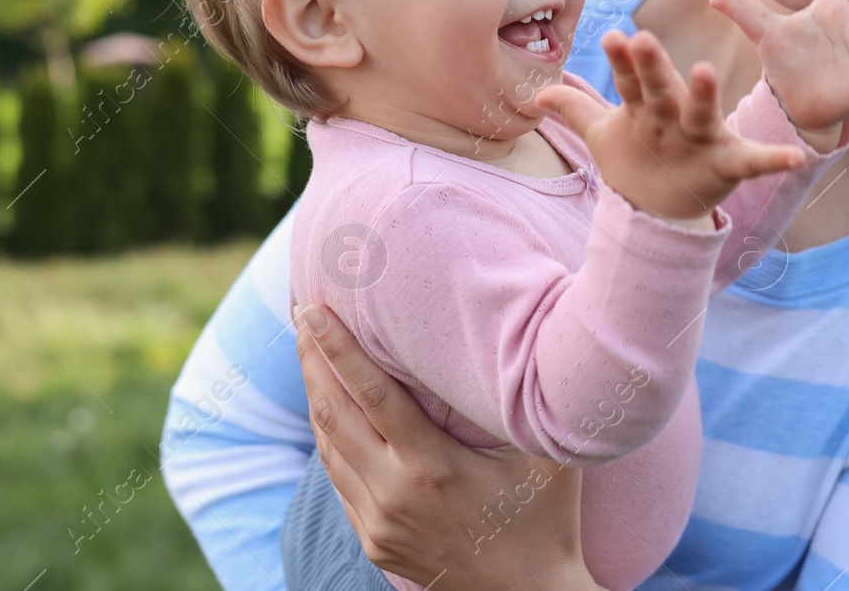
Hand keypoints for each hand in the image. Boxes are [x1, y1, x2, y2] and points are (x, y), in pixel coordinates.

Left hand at [294, 304, 601, 590]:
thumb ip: (521, 401)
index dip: (338, 348)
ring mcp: (379, 522)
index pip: (371, 394)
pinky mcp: (374, 540)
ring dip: (315, 393)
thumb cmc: (546, 517)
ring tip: (309, 349)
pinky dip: (329, 435)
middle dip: (314, 358)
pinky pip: (338, 478)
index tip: (313, 308)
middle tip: (303, 311)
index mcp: (433, 467)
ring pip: (328, 446)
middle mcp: (395, 494)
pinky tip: (330, 407)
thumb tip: (516, 339)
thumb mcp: (544, 455)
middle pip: (335, 413)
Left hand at [533, 30, 806, 221]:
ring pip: (702, 114)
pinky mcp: (726, 164)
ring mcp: (702, 139)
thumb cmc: (637, 157)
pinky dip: (776, 160)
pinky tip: (797, 159)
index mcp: (644, 107)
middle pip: (661, 88)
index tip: (610, 37)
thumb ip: (577, 111)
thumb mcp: (605, 135)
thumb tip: (537, 95)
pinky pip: (754, 162)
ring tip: (704, 72)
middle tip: (642, 38)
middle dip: (652, 66)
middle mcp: (674, 117)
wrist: (665, 208)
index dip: (621, 61)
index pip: (630, 80)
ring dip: (704, 95)